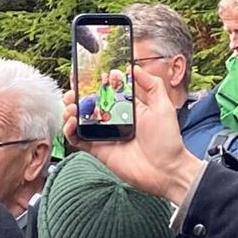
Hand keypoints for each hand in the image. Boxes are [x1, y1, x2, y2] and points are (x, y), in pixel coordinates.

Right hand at [63, 65, 203, 203]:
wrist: (166, 170)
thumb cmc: (167, 140)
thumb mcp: (163, 106)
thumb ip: (152, 84)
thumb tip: (134, 67)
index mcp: (125, 107)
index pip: (104, 90)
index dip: (92, 82)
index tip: (84, 74)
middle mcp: (112, 119)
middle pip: (87, 103)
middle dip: (76, 95)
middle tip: (73, 91)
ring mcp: (103, 134)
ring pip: (79, 120)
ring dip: (70, 110)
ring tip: (71, 107)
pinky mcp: (97, 150)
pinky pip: (77, 139)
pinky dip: (70, 131)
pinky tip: (72, 123)